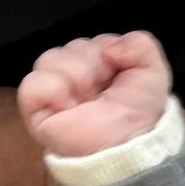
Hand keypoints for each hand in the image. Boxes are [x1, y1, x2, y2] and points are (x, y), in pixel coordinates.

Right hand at [18, 29, 173, 157]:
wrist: (127, 144)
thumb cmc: (138, 113)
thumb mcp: (152, 71)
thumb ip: (139, 43)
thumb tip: (108, 48)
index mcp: (97, 66)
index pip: (91, 41)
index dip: (106, 53)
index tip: (117, 74)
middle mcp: (71, 76)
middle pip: (70, 47)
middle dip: (92, 65)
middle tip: (102, 91)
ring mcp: (51, 92)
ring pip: (49, 58)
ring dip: (75, 76)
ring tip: (86, 99)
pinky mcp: (35, 110)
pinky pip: (32, 84)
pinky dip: (52, 89)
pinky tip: (68, 103)